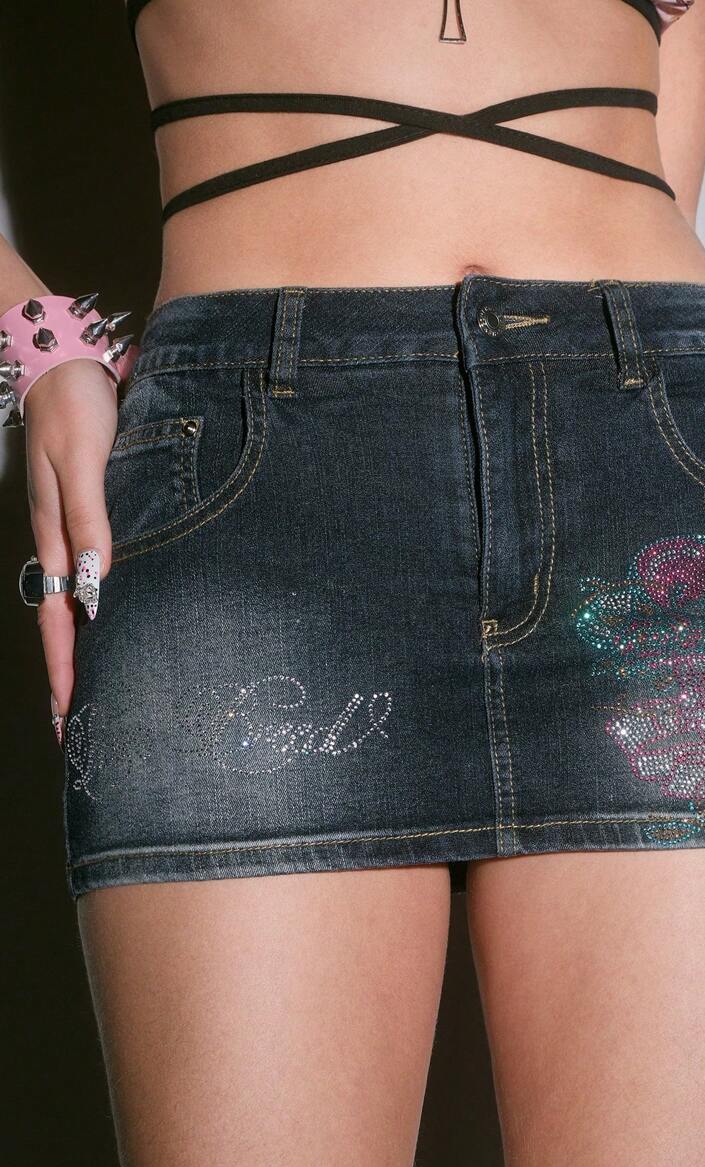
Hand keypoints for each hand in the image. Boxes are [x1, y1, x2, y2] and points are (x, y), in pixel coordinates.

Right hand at [24, 358, 118, 746]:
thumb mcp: (86, 465)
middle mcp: (64, 542)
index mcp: (58, 539)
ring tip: (93, 692)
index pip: (62, 620)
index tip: (69, 718)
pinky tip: (110, 623)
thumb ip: (92, 524)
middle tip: (79, 729)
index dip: (66, 671)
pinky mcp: (88, 514)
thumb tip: (97, 587)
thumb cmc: (77, 411)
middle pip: (65, 624)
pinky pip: (89, 576)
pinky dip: (96, 611)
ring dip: (83, 651)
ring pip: (76, 605)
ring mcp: (72, 530)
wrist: (67, 363)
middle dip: (70, 678)